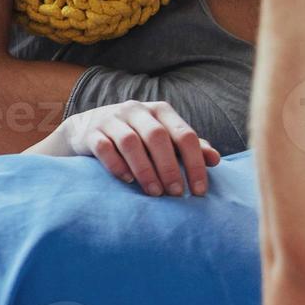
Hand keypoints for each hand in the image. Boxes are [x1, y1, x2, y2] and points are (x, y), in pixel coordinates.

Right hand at [39, 100, 219, 196]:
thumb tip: (215, 159)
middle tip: (176, 193)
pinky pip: (104, 148)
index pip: (185, 135)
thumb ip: (190, 147)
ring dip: (145, 170)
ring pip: (131, 142)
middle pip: (158, 137)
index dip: (195, 163)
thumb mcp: (165, 137)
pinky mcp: (91, 132)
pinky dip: (118, 165)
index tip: (199, 190)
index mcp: (162, 111)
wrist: (88, 128)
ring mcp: (112, 119)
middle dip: (169, 167)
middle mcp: (137, 110)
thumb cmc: (138, 136)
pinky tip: (128, 181)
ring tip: (154, 192)